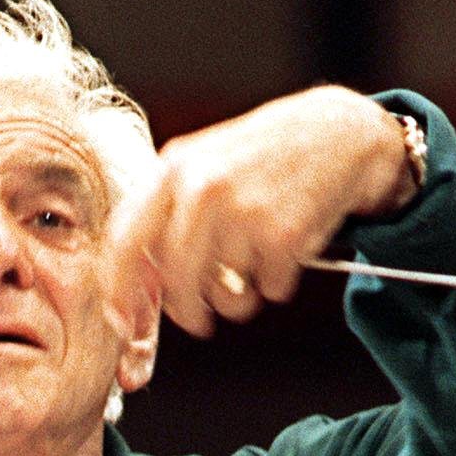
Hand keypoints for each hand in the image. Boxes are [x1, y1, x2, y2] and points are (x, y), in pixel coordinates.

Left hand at [106, 86, 416, 337]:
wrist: (337, 133)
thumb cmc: (263, 157)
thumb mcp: (201, 164)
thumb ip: (164, 214)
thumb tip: (138, 284)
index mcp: (173, 169)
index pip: (124, 241)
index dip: (119, 291)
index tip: (123, 322)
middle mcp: (202, 188)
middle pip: (175, 281)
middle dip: (187, 312)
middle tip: (200, 319)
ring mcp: (244, 210)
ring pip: (226, 294)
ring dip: (240, 298)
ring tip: (253, 268)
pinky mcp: (284, 233)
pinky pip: (270, 288)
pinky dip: (279, 282)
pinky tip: (287, 248)